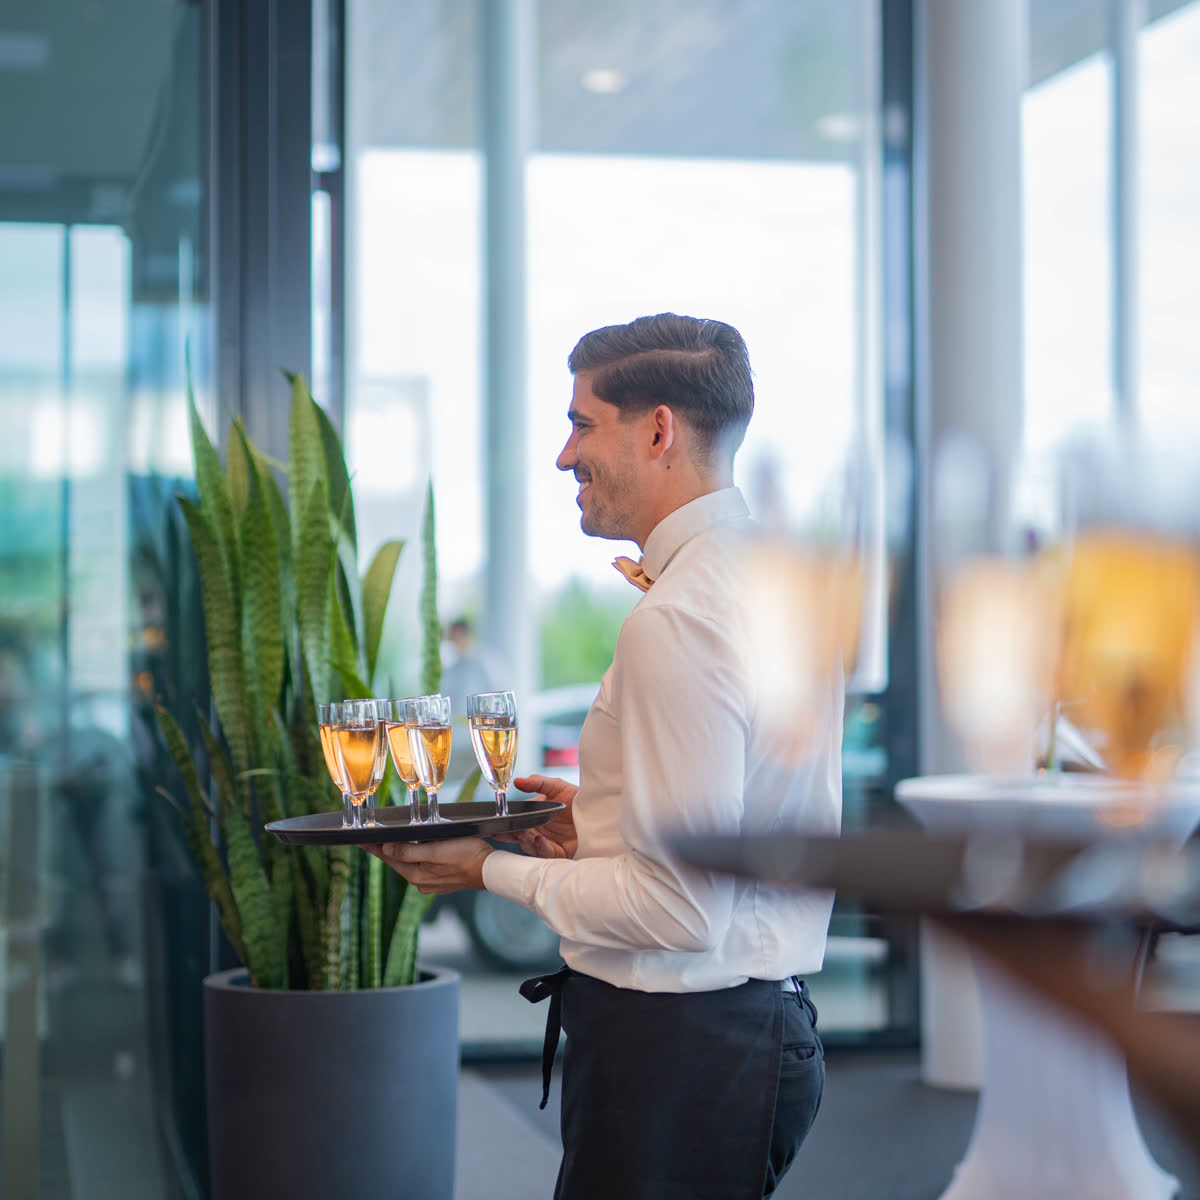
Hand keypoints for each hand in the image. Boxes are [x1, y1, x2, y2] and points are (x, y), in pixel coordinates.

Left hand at [359, 836, 492, 893]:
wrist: (491, 870)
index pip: (387, 857)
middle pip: (396, 861)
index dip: (371, 846)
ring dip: (399, 853)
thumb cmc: (466, 855)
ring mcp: (431, 882)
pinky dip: (415, 857)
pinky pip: (422, 866)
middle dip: (383, 849)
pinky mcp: (442, 879)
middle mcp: (420, 881)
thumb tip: (386, 849)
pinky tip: (415, 850)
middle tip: (367, 838)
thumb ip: (409, 851)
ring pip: (409, 864)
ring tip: (387, 843)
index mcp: (415, 874)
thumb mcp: (435, 849)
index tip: (356, 839)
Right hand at [492, 774, 578, 859]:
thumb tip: (517, 781)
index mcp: (534, 818)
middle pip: (518, 837)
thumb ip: (537, 783)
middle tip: (501, 832)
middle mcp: (538, 832)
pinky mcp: (559, 853)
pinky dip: (541, 847)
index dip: (503, 825)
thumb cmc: (578, 799)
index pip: (514, 823)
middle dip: (509, 835)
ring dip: (524, 840)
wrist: (600, 812)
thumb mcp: (557, 786)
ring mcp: (547, 844)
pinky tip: (540, 839)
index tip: (494, 825)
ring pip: (529, 846)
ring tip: (522, 832)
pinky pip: (546, 853)